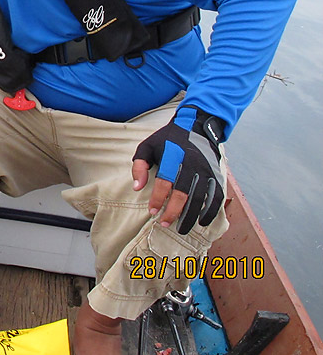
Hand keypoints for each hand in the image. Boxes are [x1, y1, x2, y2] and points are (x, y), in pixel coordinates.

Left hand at [132, 112, 223, 233]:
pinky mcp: (216, 174)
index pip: (165, 182)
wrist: (196, 125)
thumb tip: (137, 188)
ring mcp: (206, 170)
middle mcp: (191, 164)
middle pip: (183, 193)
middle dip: (174, 211)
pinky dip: (211, 210)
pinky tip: (202, 221)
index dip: (158, 198)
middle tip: (165, 223)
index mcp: (173, 157)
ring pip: (200, 197)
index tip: (152, 211)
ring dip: (191, 215)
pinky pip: (216, 196)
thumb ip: (139, 165)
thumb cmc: (167, 140)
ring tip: (182, 228)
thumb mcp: (148, 146)